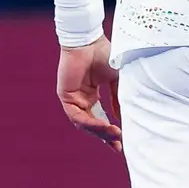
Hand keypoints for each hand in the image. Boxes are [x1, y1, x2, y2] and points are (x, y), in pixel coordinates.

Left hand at [57, 37, 122, 153]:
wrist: (91, 40)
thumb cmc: (105, 54)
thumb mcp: (117, 79)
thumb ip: (118, 97)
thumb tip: (122, 116)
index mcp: (92, 94)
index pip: (100, 117)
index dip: (110, 131)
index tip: (121, 144)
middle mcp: (81, 98)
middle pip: (92, 124)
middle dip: (105, 137)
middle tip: (118, 147)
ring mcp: (73, 98)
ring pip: (85, 123)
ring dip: (100, 131)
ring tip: (115, 135)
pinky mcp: (65, 96)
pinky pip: (77, 116)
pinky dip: (90, 123)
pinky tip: (104, 125)